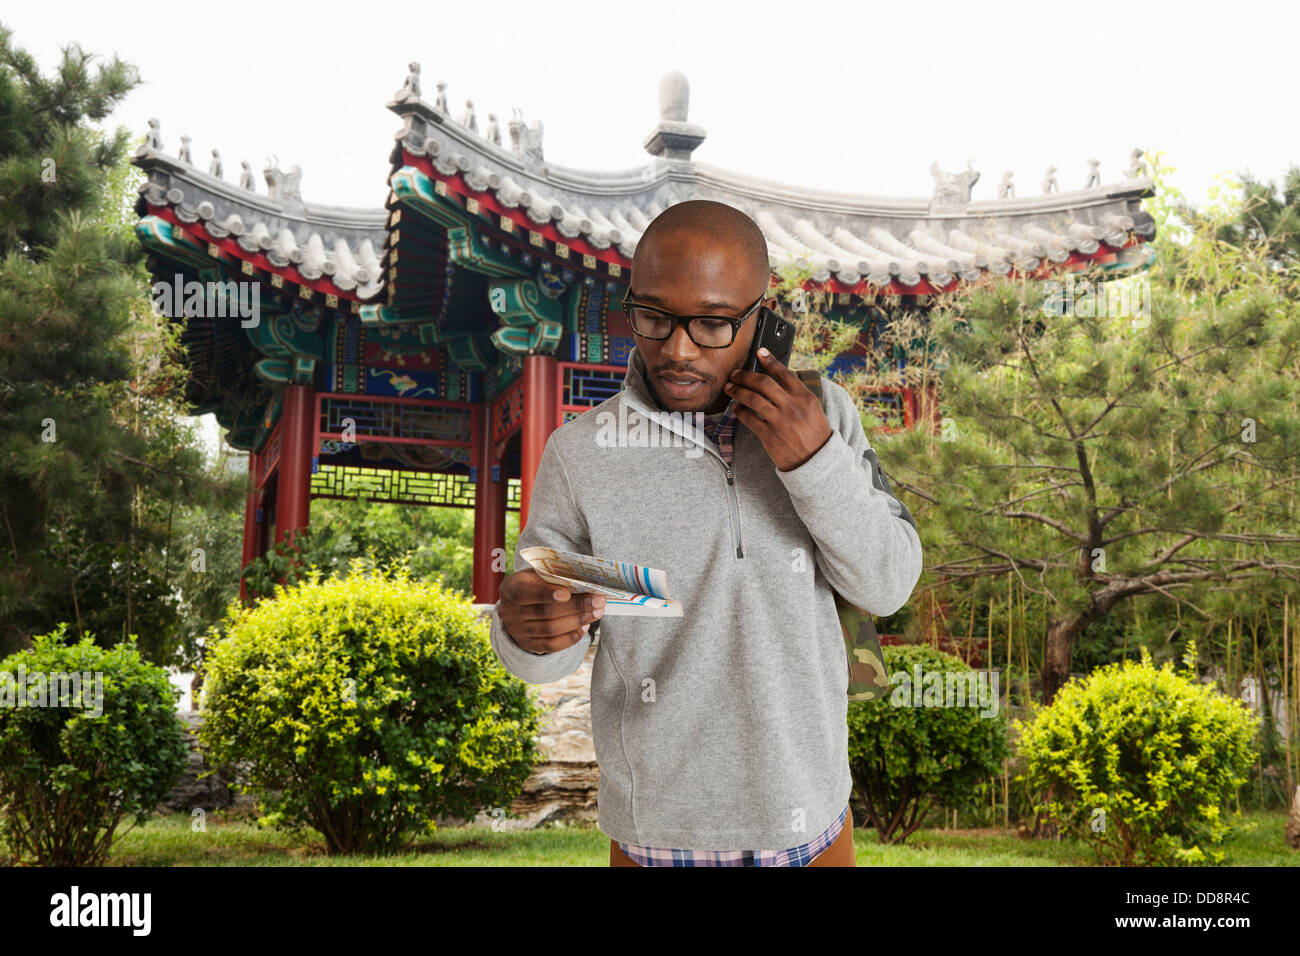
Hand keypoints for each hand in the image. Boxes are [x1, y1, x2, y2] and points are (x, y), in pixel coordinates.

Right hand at [497, 568, 605, 653]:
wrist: (518, 605)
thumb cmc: (534, 584)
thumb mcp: (537, 574)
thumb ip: (554, 578)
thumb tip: (585, 584)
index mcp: (510, 588)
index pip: (525, 593)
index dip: (546, 594)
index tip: (567, 593)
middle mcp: (510, 612)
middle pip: (546, 612)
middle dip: (576, 607)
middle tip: (598, 601)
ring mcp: (518, 631)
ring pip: (551, 630)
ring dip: (578, 621)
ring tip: (597, 612)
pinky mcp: (528, 645)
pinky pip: (551, 645)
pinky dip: (570, 638)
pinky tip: (584, 627)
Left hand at [723, 349, 832, 470]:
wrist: (816, 460)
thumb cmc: (814, 433)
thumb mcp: (813, 408)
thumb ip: (797, 393)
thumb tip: (776, 377)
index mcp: (805, 397)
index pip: (784, 373)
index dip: (770, 361)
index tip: (759, 353)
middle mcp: (792, 407)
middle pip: (763, 384)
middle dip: (745, 376)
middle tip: (735, 373)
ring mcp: (780, 421)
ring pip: (753, 399)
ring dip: (737, 391)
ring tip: (729, 388)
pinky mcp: (769, 435)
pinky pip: (749, 419)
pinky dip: (740, 411)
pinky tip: (736, 408)